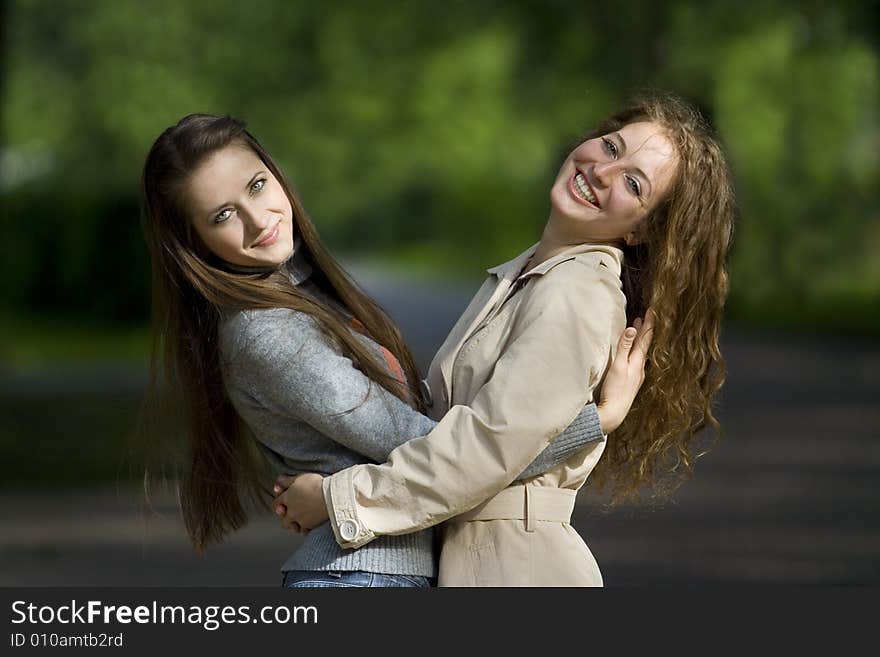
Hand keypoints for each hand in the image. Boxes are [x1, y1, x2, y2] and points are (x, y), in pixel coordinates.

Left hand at [273, 473, 327, 531]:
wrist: (330, 497)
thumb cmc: (316, 485)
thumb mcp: (300, 478)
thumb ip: (287, 480)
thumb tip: (279, 480)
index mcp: (287, 498)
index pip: (276, 504)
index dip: (279, 502)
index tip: (283, 499)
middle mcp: (291, 511)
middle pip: (282, 518)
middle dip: (285, 516)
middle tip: (290, 511)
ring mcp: (300, 520)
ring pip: (291, 527)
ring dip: (293, 524)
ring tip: (298, 520)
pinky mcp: (310, 526)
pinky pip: (304, 530)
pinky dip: (305, 528)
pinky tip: (308, 523)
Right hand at [596, 308, 654, 433]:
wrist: (614, 412)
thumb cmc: (615, 389)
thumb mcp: (618, 365)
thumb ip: (624, 347)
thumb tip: (632, 328)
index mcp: (637, 361)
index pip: (645, 338)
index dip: (648, 324)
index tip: (652, 311)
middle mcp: (640, 367)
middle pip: (643, 345)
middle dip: (643, 330)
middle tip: (643, 317)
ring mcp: (637, 375)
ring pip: (640, 353)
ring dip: (639, 341)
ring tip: (636, 332)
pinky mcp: (632, 382)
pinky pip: (636, 361)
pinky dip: (635, 352)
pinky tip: (632, 355)